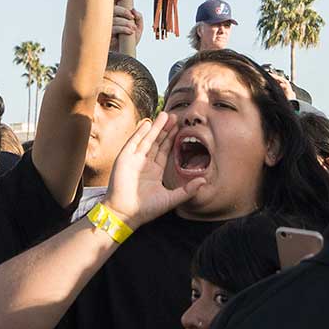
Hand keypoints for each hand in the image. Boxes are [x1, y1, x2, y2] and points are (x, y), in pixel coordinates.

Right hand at [105, 113, 196, 228]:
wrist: (125, 213)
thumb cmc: (146, 209)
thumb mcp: (170, 199)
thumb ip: (187, 190)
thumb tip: (204, 181)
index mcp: (154, 171)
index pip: (164, 151)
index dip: (171, 139)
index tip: (180, 127)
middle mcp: (144, 163)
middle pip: (156, 142)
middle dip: (165, 129)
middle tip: (175, 115)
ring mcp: (133, 160)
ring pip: (146, 139)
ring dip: (155, 127)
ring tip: (164, 115)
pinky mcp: (124, 158)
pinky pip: (133, 142)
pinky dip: (140, 133)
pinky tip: (148, 123)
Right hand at [110, 0, 143, 44]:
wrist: (126, 54)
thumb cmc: (130, 41)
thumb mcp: (139, 28)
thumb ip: (139, 17)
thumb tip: (134, 10)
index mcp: (115, 16)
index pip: (111, 3)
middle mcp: (108, 20)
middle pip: (113, 9)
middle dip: (123, 11)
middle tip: (131, 16)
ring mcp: (106, 28)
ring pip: (114, 19)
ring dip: (126, 22)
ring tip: (133, 28)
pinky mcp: (106, 36)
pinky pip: (114, 28)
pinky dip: (124, 29)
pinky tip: (130, 31)